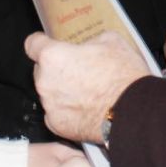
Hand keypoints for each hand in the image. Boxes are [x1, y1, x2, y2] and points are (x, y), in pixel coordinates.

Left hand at [25, 31, 147, 142]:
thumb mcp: (112, 41)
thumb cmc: (122, 76)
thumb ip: (90, 40)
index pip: (32, 44)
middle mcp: (45, 82)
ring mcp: (49, 106)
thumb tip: (87, 46)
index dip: (40, 42)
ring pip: (50, 92)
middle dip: (56, 69)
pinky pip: (56, 113)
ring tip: (88, 91)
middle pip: (41, 70)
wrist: (133, 112)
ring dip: (62, 90)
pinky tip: (86, 108)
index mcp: (53, 56)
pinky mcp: (57, 125)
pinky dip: (67, 111)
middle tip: (79, 70)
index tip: (46, 44)